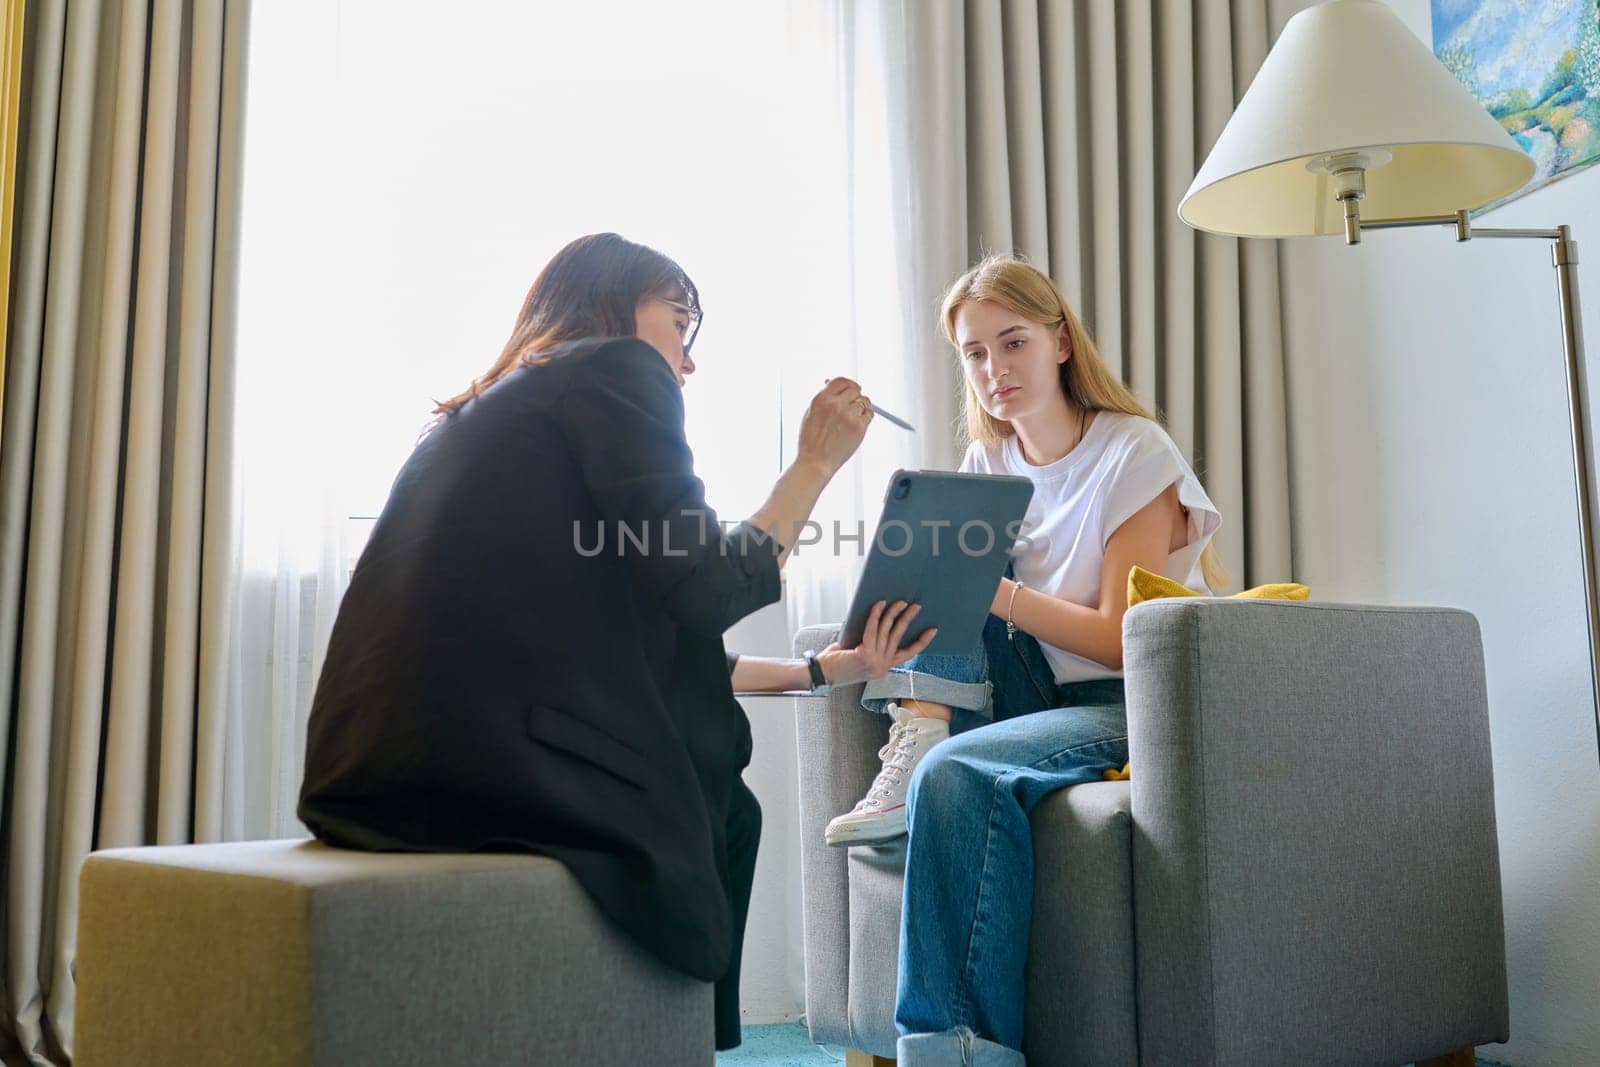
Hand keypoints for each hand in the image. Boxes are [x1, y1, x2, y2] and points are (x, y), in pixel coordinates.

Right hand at [795, 377, 872, 475]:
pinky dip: (867, 416)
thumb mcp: (810, 414)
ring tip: (854, 418)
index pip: (841, 381)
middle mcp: (835, 404)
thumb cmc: (811, 442)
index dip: (849, 384)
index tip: (853, 388)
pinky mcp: (859, 427)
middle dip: (856, 396)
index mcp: (821, 399)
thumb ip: (823, 400)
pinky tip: (859, 423)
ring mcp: (848, 415)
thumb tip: (836, 388)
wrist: (815, 462)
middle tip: (855, 404)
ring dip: (861, 407)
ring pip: (864, 401)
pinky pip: (869, 414)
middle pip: (855, 389)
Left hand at [815, 600, 935, 685]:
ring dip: (894, 613)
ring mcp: (875, 662)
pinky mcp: (865, 655)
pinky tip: (880, 604)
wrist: (820, 674)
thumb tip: (883, 617)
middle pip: (899, 637)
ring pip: (887, 631)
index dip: (921, 642)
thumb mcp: (860, 653)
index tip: (932, 630)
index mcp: (883, 668)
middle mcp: (882, 667)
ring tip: (900, 601)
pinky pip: (872, 629)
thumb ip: (872, 643)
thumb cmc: (837, 662)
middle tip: (916, 606)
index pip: (908, 654)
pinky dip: (875, 614)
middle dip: (909, 619)